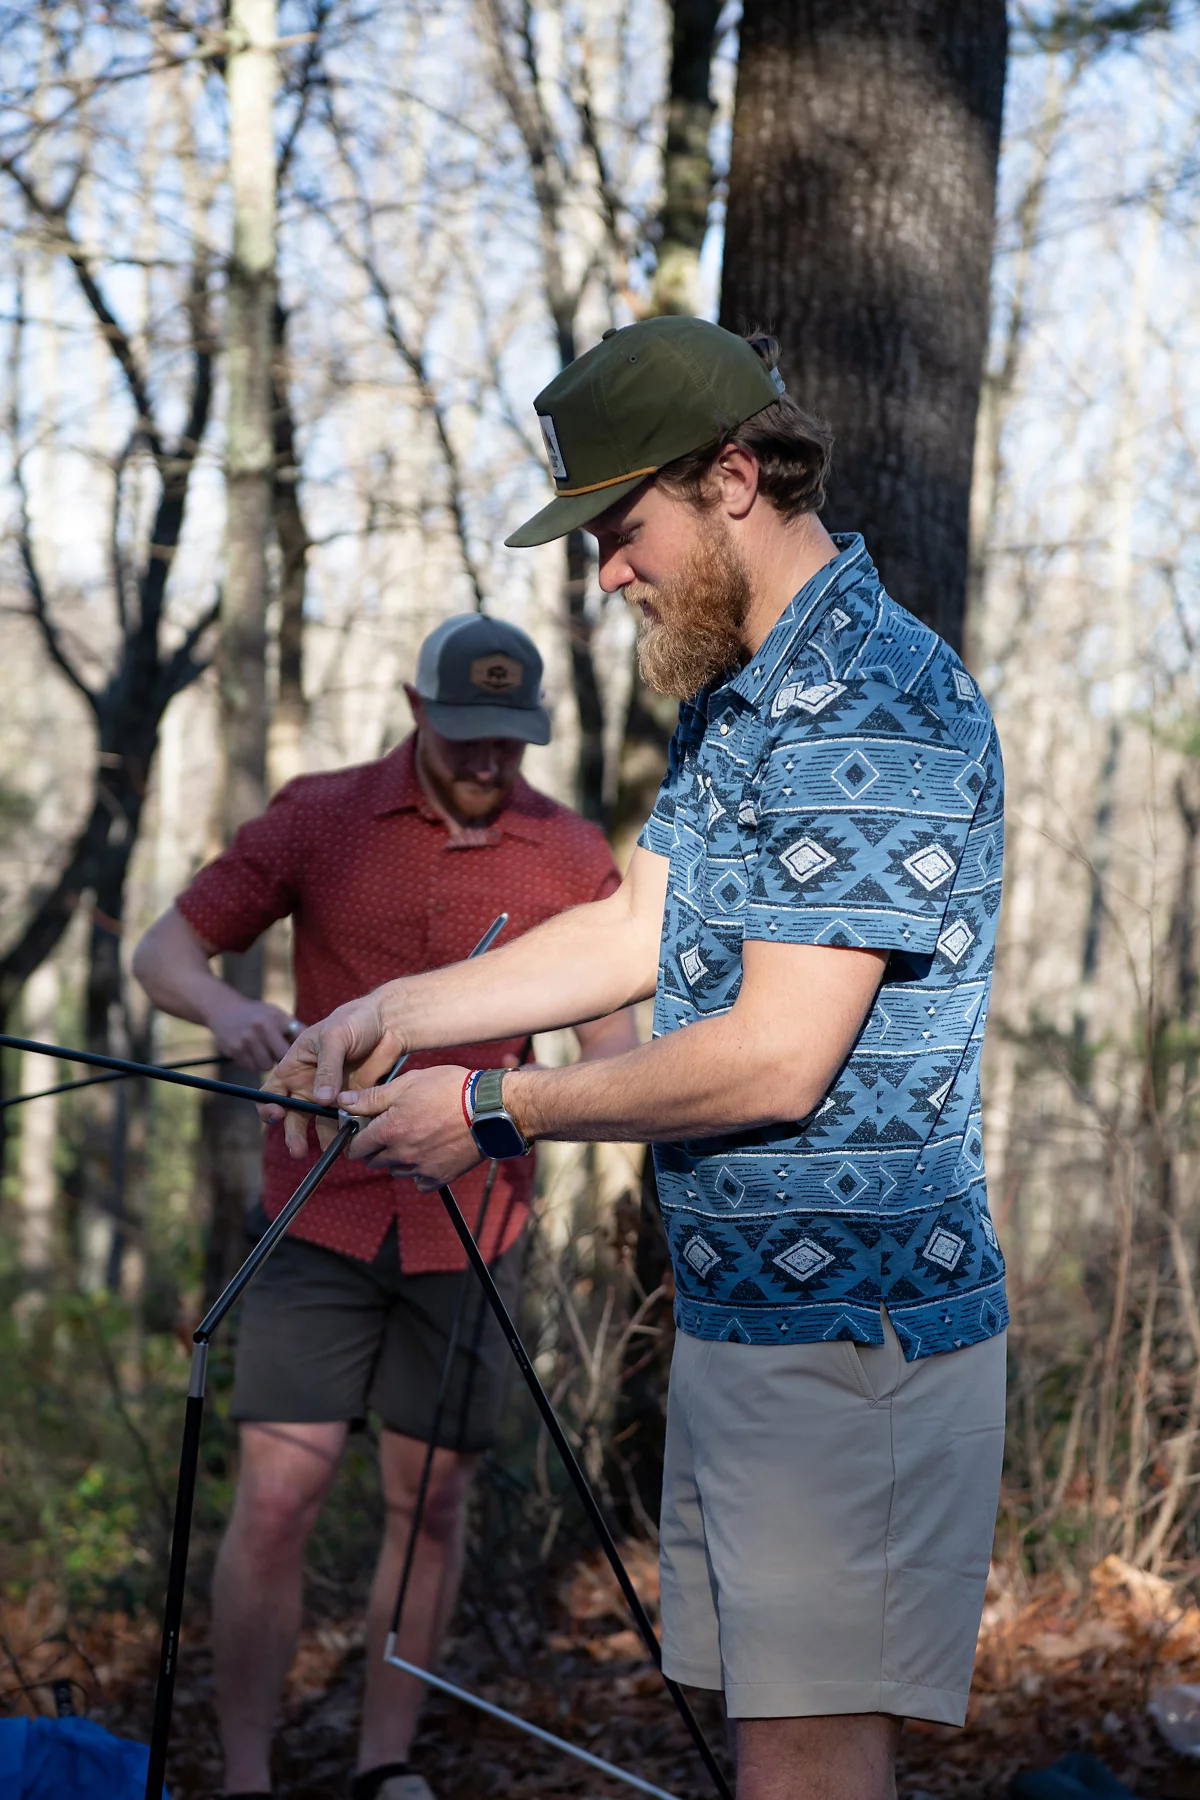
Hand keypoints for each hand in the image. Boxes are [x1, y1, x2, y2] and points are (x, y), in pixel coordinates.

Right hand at [206, 994, 299, 1072]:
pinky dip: (253, 1064)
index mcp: (277, 1017)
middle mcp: (262, 1027)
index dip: (298, 1049)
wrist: (224, 1009)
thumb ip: (294, 1029)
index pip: (296, 1041)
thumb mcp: (277, 1014)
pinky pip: (251, 1068)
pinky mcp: (234, 1050)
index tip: (298, 1052)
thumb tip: (316, 1047)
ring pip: (266, 1066)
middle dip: (280, 1057)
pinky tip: (250, 1053)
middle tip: (276, 1052)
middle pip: (281, 1056)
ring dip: (266, 1062)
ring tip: (262, 1051)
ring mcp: (246, 1039)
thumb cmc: (258, 1015)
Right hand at [258, 992, 404, 1154]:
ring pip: (318, 1123)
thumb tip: (321, 1100)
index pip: (272, 1092)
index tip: (277, 1115)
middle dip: (293, 1133)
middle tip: (299, 1149)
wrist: (387, 1023)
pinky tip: (351, 1138)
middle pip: (292, 1115)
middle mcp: (307, 1084)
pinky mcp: (350, 1102)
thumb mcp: (335, 1037)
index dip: (269, 1107)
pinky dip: (345, 1132)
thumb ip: (327, 1068)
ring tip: (331, 1148)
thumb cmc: (354, 1021)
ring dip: (322, 1137)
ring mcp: (329, 1095)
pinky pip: (343, 1122)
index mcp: (294, 1066)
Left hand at [341, 1064, 482, 1189]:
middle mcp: (402, 1154)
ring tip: (413, 1138)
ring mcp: (422, 1168)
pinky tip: (428, 1154)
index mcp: (389, 1131)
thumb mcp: (407, 1083)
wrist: (490, 1107)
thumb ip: (372, 1097)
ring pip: (396, 1171)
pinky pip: (420, 1182)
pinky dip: (419, 1172)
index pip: (356, 1147)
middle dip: (375, 1148)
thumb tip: (342, 1101)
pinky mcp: (441, 1176)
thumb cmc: (450, 1089)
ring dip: (397, 1159)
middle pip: (374, 1161)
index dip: (355, 1138)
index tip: (362, 1130)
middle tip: (390, 1130)